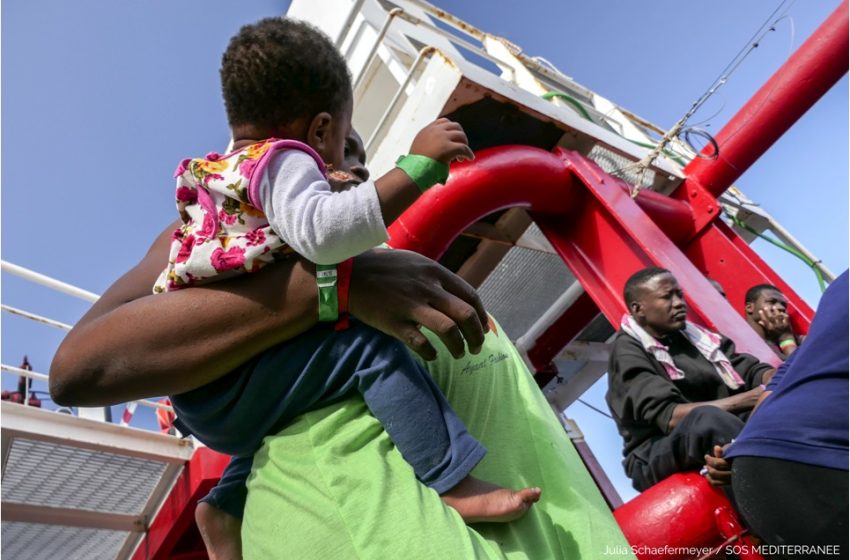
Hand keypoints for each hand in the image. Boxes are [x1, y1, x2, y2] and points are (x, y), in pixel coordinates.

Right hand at [349, 249, 487, 360]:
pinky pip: (420, 343)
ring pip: (448, 330)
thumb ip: (437, 278)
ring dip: (459, 346)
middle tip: (476, 347)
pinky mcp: (394, 323)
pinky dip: (430, 353)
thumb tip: (458, 297)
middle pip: (465, 315)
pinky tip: (432, 355)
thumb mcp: (415, 262)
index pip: (470, 296)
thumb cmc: (384, 268)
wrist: (349, 274)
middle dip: (477, 335)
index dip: (481, 316)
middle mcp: (427, 288)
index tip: (484, 328)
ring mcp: (411, 306)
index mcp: (435, 272)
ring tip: (459, 354)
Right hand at [409, 118, 474, 164]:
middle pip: (455, 126)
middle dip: (460, 136)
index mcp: (428, 130)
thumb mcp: (420, 147)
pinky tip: (469, 158)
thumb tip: (437, 148)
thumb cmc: (416, 165)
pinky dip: (468, 153)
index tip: (454, 139)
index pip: (444, 122)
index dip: (452, 130)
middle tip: (460, 147)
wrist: (414, 171)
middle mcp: (435, 131)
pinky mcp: (448, 148)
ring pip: (461, 136)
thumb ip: (429, 143)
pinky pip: (464, 148)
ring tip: (461, 157)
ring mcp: (442, 138)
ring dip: (464, 145)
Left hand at [703, 444, 731, 485]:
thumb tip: (717, 448)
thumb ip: (723, 450)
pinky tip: (708, 474)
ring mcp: (730, 480)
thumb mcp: (730, 449)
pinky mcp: (728, 483)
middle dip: (708, 467)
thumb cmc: (735, 453)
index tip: (707, 456)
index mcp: (734, 464)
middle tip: (707, 463)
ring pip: (715, 480)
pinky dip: (710, 479)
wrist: (744, 461)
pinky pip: (716, 484)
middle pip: (715, 472)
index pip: (717, 464)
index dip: (709, 459)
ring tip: (707, 467)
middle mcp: (733, 474)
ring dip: (708, 474)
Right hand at [757, 307, 793, 342]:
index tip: (760, 311)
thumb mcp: (769, 333)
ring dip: (775, 311)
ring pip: (778, 316)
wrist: (785, 341)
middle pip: (771, 317)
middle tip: (765, 307)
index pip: (765, 320)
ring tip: (774, 307)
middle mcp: (775, 325)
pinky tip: (782, 312)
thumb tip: (759, 321)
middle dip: (768, 312)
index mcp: (770, 328)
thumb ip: (765, 327)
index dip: (762, 315)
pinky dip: (784, 315)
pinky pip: (786, 318)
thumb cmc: (776, 337)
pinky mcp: (787, 324)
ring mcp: (781, 324)